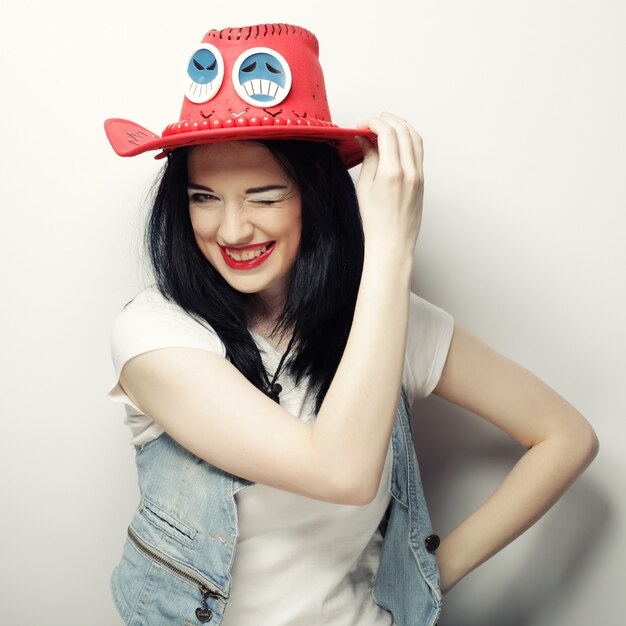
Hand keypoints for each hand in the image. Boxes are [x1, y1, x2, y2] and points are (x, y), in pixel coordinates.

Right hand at [355, 112, 423, 256]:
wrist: (393, 242)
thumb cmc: (376, 221)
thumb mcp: (364, 187)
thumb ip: (367, 158)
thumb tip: (365, 139)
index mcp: (392, 172)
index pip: (387, 132)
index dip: (373, 123)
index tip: (361, 126)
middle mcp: (409, 171)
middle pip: (402, 129)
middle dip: (385, 120)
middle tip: (371, 123)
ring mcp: (418, 174)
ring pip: (414, 136)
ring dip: (400, 125)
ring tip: (384, 125)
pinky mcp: (422, 178)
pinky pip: (418, 149)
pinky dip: (408, 137)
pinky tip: (396, 139)